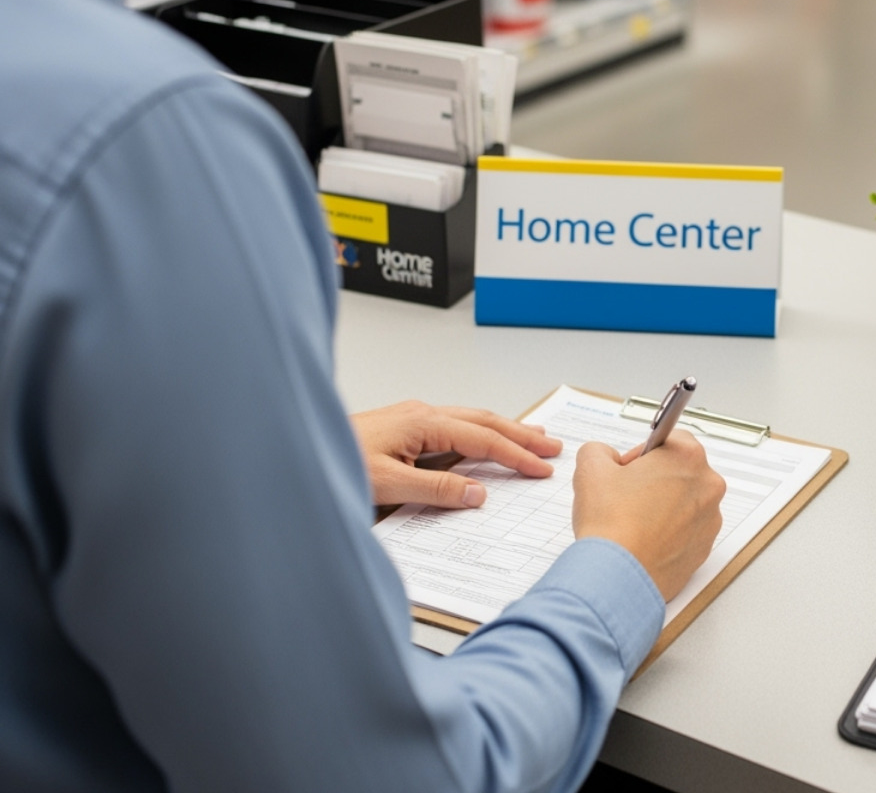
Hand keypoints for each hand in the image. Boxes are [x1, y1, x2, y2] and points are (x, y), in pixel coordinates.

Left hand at [352, 401, 562, 508]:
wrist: (291, 451)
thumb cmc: (333, 463)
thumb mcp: (386, 485)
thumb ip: (435, 490)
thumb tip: (478, 493)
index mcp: (422, 422)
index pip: (482, 438)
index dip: (516, 454)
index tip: (543, 468)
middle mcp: (421, 415)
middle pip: (484, 420)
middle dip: (521, 434)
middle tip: (552, 447)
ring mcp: (412, 419)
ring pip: (470, 421)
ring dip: (503, 430)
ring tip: (531, 437)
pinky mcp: (403, 429)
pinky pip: (453, 428)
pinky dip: (479, 435)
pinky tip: (483, 443)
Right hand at [572, 430, 725, 600]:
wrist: (617, 577)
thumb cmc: (611, 525)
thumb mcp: (591, 468)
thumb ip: (600, 451)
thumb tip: (606, 457)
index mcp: (688, 458)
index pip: (669, 439)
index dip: (642, 453)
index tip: (627, 469)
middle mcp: (708, 487)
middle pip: (679, 471)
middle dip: (654, 480)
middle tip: (626, 496)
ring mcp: (710, 520)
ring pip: (684, 502)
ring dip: (662, 506)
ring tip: (632, 522)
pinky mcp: (704, 549)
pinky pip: (686, 531)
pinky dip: (668, 533)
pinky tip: (643, 540)